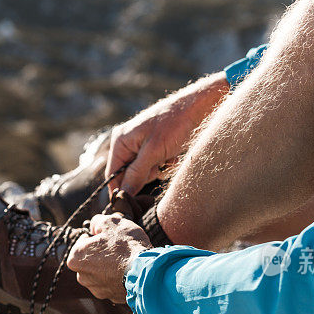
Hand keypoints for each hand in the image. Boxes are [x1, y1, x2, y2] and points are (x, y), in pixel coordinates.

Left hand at [67, 213, 151, 303]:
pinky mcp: (111, 297)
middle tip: (117, 247)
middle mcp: (82, 276)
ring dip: (109, 266)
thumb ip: (98, 221)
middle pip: (90, 259)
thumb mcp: (111, 222)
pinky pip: (112, 284)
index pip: (82, 241)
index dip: (96, 236)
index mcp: (76, 257)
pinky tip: (129, 271)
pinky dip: (118, 278)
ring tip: (125, 259)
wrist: (146, 272)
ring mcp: (96, 289)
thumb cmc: (126, 246)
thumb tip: (95, 225)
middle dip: (101, 253)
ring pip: (101, 273)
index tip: (108, 236)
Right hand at [106, 72, 229, 194]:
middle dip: (145, 176)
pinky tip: (174, 155)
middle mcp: (128, 143)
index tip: (130, 205)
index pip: (112, 174)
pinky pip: (154, 166)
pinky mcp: (155, 147)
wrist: (200, 107)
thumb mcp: (154, 152)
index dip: (120, 190)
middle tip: (160, 165)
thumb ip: (136, 174)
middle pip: (128, 175)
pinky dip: (165, 164)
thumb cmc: (175, 124)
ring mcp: (141, 145)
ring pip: (143, 172)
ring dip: (157, 170)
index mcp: (121, 141)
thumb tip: (123, 194)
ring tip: (169, 157)